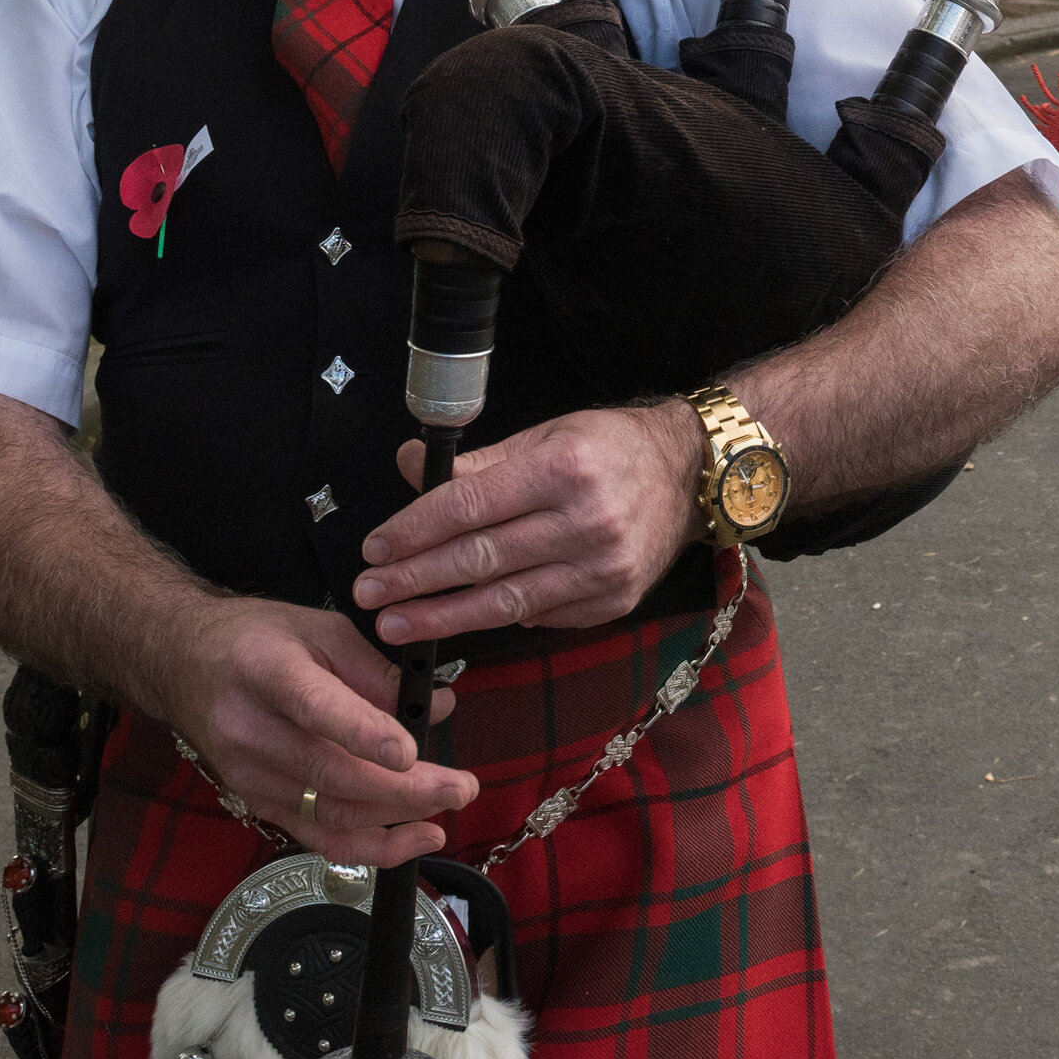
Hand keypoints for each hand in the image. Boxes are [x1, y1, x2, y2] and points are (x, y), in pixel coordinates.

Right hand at [146, 599, 472, 870]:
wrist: (181, 664)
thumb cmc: (257, 640)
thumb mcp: (320, 630)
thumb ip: (378, 671)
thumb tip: (437, 707)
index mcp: (266, 671)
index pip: (316, 709)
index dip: (365, 734)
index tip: (411, 753)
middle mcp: (250, 730)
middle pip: (332, 775)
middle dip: (407, 790)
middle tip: (461, 786)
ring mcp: (248, 775)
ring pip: (330, 813)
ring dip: (397, 820)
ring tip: (449, 806)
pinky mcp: (255, 802)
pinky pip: (318, 836)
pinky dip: (371, 846)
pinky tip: (414, 837)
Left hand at [358, 401, 703, 642]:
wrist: (690, 476)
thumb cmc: (611, 448)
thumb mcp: (547, 435)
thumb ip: (478, 462)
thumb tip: (408, 466)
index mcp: (564, 468)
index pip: (471, 505)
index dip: (416, 530)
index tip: (376, 548)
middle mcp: (587, 522)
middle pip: (481, 559)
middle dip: (415, 579)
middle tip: (369, 592)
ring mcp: (603, 569)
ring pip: (505, 602)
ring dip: (443, 616)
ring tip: (396, 624)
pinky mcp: (611, 602)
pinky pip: (539, 616)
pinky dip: (497, 618)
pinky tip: (462, 618)